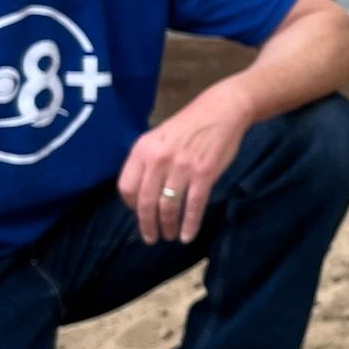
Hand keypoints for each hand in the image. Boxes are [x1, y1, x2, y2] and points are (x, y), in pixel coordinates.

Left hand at [117, 82, 255, 244]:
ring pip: (168, 207)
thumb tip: (141, 193)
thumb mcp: (159, 137)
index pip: (127, 187)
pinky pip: (193, 206)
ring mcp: (182, 167)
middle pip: (145, 202)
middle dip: (147, 225)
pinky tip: (187, 235)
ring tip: (169, 236)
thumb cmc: (189, 125)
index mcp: (143, 149)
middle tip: (151, 238)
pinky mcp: (204, 174)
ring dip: (167, 226)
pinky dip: (190, 225)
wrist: (221, 110)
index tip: (138, 213)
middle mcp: (159, 159)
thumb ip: (148, 161)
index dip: (131, 206)